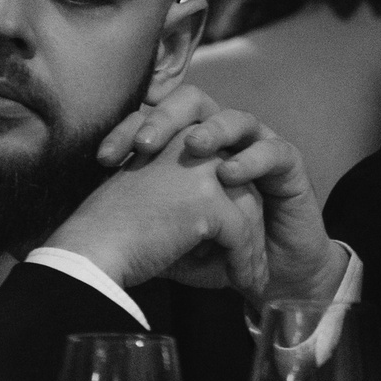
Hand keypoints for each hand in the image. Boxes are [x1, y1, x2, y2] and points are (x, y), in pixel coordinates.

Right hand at [47, 127, 267, 300]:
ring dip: (252, 248)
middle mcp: (192, 142)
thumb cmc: (113, 237)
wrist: (91, 250)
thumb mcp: (157, 205)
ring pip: (248, 209)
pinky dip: (245, 262)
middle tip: (253, 263)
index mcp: (177, 137)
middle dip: (250, 230)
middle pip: (242, 186)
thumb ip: (190, 205)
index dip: (232, 208)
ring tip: (251, 278)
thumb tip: (225, 238)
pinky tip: (242, 283)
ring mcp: (202, 168)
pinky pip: (241, 234)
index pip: (223, 169)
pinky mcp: (207, 199)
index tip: (232, 245)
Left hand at [94, 99, 346, 308]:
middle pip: (193, 104)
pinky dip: (251, 160)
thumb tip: (92, 231)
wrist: (271, 276)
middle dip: (168, 117)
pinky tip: (229, 173)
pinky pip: (273, 150)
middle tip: (147, 142)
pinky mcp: (288, 165)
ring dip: (212, 131)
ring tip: (192, 147)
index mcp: (188, 149)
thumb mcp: (172, 243)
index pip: (154, 123)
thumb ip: (142, 226)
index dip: (127, 133)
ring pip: (235, 119)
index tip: (103, 159)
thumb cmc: (218, 256)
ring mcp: (255, 146)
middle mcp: (221, 140)